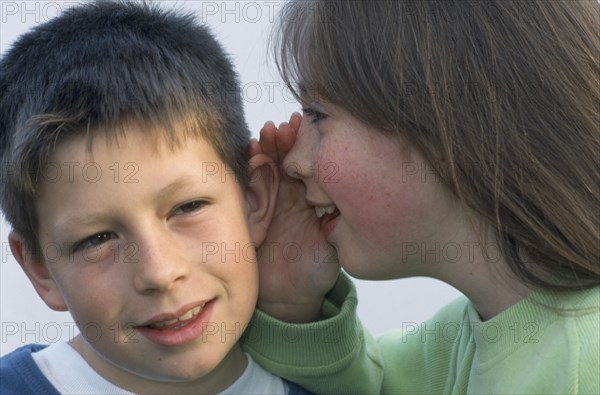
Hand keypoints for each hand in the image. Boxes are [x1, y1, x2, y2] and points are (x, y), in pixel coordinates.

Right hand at [250, 113, 339, 322]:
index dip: (307, 145)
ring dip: (267, 148)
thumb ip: (340, 223)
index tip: (308, 128)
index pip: (309, 163)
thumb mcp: (335, 242)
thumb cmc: (316, 268)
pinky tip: (251, 154)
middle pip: (285, 158)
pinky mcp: (250, 213)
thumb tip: (360, 200)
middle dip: (285, 140)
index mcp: (311, 195)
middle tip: (287, 127)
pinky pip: (247, 187)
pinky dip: (248, 169)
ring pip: (266, 167)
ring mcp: (268, 201)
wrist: (288, 294)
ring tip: (269, 133)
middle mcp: (289, 193)